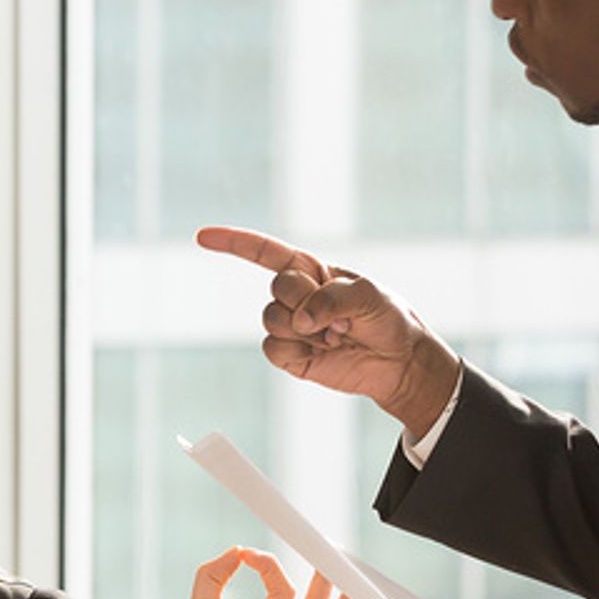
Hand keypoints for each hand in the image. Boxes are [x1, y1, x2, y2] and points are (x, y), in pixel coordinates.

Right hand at [194, 225, 460, 440]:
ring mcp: (290, 326)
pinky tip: (324, 351)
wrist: (396, 362)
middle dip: (307, 301)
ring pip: (271, 320)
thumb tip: (300, 320)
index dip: (233, 242)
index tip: (202, 237)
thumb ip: (331, 299)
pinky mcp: (289, 355)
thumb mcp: (368, 295)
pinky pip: (273, 348)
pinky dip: (298, 350)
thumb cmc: (386, 318)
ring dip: (307, 330)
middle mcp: (296, 296)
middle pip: (277, 288)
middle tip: (339, 316)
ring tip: (335, 336)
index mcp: (311, 270)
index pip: (265, 252)